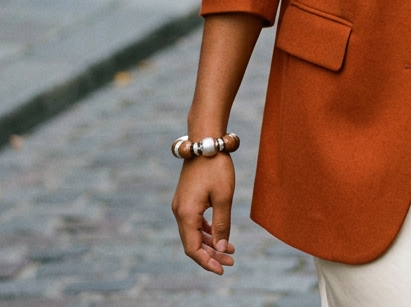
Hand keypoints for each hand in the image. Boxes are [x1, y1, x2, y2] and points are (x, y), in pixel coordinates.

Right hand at [172, 154, 236, 273]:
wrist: (206, 141)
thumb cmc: (216, 167)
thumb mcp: (224, 197)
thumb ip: (222, 224)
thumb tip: (222, 248)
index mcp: (186, 214)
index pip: (192, 249)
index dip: (207, 262)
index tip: (223, 269)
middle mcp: (179, 211)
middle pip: (192, 243)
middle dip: (211, 254)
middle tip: (231, 261)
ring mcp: (181, 204)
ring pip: (193, 233)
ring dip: (210, 243)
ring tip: (230, 250)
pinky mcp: (186, 198)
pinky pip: (194, 221)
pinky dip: (206, 230)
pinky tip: (219, 234)